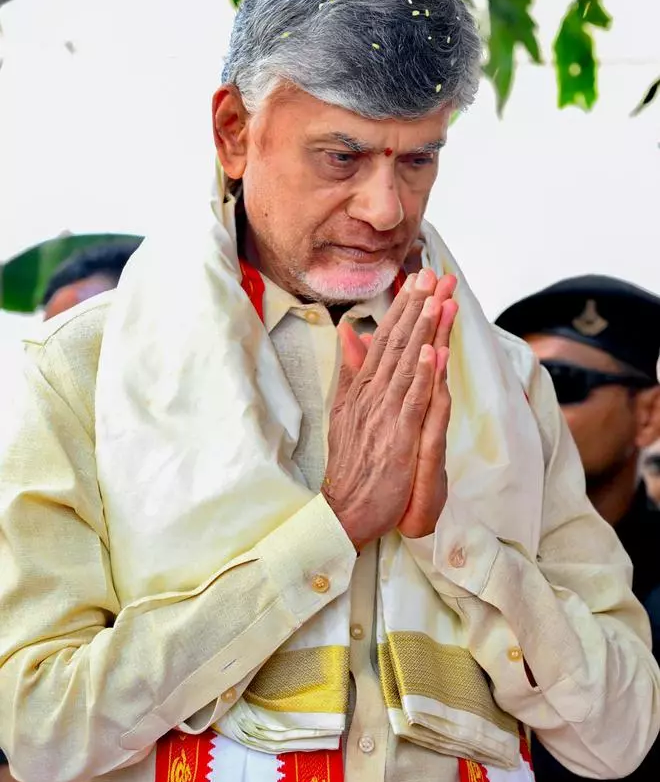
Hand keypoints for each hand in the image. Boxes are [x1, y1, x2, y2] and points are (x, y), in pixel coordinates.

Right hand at [322, 270, 455, 547]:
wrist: (344, 508)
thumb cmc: (351, 463)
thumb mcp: (344, 410)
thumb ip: (351, 371)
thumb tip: (350, 332)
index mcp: (362, 389)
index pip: (385, 340)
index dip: (402, 307)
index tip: (416, 278)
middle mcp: (371, 396)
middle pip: (397, 344)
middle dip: (416, 306)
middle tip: (432, 273)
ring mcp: (384, 415)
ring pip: (407, 365)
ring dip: (423, 330)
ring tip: (437, 298)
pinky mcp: (398, 437)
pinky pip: (412, 400)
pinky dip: (422, 374)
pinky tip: (432, 350)